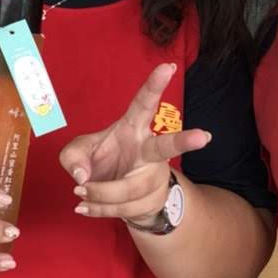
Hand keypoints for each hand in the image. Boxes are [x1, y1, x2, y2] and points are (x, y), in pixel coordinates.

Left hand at [59, 63, 209, 223]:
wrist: (116, 195)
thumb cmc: (101, 162)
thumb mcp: (78, 152)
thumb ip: (72, 158)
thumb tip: (83, 177)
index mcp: (133, 127)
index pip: (144, 103)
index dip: (155, 85)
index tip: (167, 67)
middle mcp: (149, 150)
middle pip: (166, 147)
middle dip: (185, 141)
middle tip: (205, 136)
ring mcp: (154, 176)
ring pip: (130, 189)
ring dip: (100, 194)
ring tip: (81, 191)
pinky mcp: (151, 200)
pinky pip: (124, 209)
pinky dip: (98, 210)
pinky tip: (85, 206)